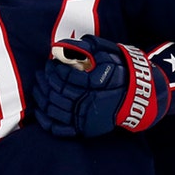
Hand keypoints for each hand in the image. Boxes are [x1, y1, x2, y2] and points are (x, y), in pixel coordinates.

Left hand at [34, 35, 169, 137]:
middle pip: (57, 93)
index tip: (50, 63)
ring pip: (54, 109)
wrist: (137, 97)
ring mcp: (85, 118)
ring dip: (42, 97)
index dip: (54, 69)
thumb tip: (62, 45)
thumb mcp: (108, 53)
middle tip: (41, 72)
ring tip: (38, 86)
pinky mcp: (84, 129)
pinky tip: (39, 109)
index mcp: (95, 84)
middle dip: (45, 81)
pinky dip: (45, 120)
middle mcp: (89, 103)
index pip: (65, 77)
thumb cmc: (120, 72)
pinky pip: (58, 129)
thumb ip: (85, 47)